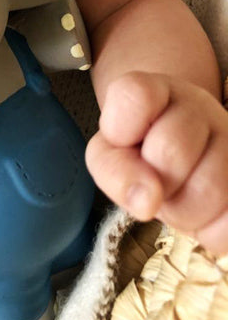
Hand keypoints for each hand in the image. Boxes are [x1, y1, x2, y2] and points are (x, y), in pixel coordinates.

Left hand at [86, 71, 227, 254]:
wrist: (181, 159)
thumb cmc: (139, 151)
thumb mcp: (109, 152)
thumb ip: (114, 170)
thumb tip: (147, 201)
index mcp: (157, 89)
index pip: (135, 94)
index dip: (119, 128)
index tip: (123, 140)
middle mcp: (200, 106)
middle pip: (170, 149)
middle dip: (152, 181)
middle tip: (153, 180)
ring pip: (210, 188)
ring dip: (182, 212)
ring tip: (177, 198)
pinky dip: (208, 230)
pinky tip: (201, 213)